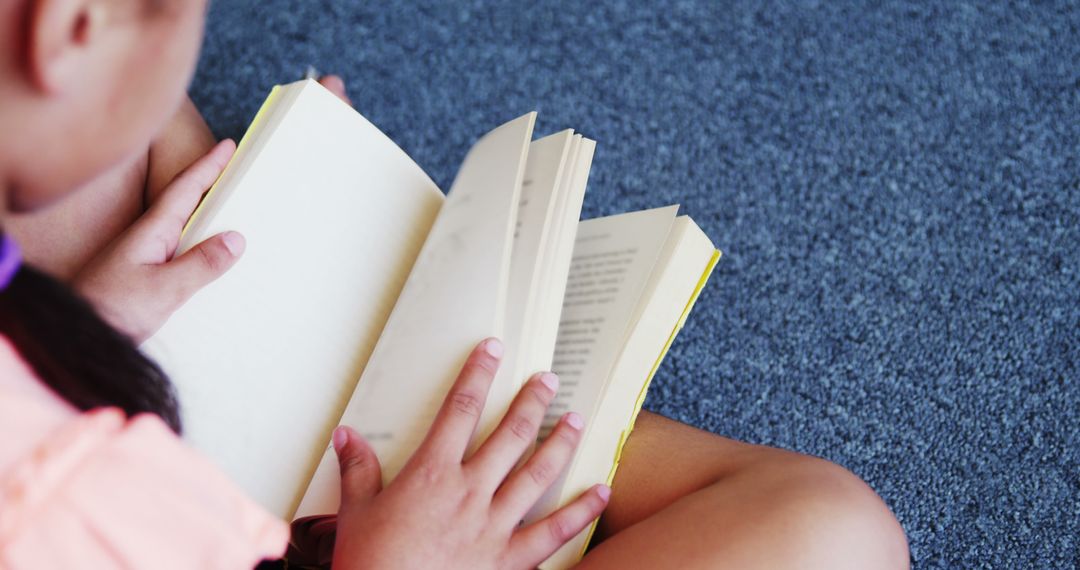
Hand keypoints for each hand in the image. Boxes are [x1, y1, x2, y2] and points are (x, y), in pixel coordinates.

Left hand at [73, 140, 244, 342]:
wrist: (74, 338)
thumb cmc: (110, 311)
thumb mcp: (163, 290)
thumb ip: (200, 265)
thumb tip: (236, 239)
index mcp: (152, 232)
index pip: (186, 190)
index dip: (209, 167)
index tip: (229, 145)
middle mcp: (148, 240)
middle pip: (185, 203)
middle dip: (210, 184)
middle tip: (235, 170)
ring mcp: (144, 258)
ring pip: (183, 228)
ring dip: (207, 216)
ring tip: (231, 209)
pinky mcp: (143, 278)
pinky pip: (180, 252)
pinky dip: (199, 245)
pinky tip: (208, 256)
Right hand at [330, 338, 609, 568]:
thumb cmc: (372, 564)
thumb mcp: (356, 513)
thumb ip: (358, 470)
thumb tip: (346, 436)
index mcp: (432, 474)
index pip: (459, 410)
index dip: (477, 374)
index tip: (492, 351)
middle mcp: (469, 492)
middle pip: (509, 434)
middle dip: (531, 402)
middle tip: (548, 380)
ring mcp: (494, 525)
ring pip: (537, 473)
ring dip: (560, 443)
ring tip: (575, 419)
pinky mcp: (510, 559)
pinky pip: (554, 531)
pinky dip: (582, 511)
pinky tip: (601, 493)